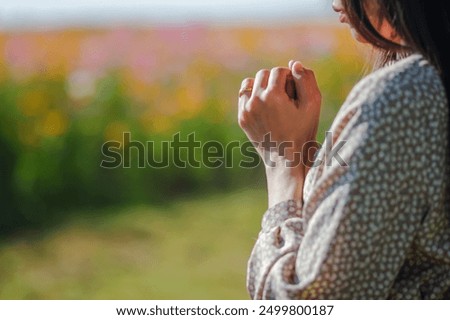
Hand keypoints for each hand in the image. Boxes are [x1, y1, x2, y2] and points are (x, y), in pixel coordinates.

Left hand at [238, 61, 320, 205]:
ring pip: (251, 83)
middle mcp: (255, 101)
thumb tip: (294, 63)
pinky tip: (265, 105)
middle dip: (276, 80)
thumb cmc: (302, 131)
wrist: (285, 158)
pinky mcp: (242, 118)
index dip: (290, 78)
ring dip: (262, 85)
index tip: (296, 92)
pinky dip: (253, 96)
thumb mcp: (312, 104)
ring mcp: (246, 110)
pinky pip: (244, 96)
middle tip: (286, 95)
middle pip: (264, 74)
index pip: (280, 71)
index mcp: (272, 95)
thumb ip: (306, 79)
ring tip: (274, 98)